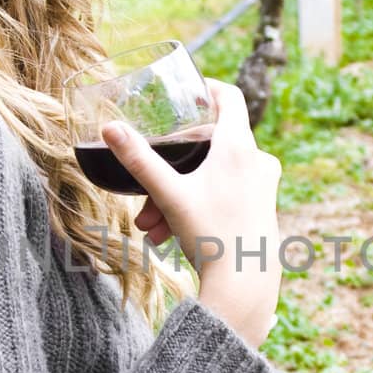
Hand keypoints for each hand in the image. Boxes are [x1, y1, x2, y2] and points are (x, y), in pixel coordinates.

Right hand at [102, 78, 281, 347]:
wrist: (245, 284)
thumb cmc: (212, 235)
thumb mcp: (170, 194)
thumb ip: (139, 160)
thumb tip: (108, 128)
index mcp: (238, 146)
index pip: (229, 96)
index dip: (207, 88)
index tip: (188, 91)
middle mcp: (257, 160)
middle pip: (208, 145)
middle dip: (171, 168)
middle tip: (146, 194)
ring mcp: (263, 184)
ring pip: (211, 175)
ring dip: (177, 195)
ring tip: (151, 225)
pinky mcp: (263, 206)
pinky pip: (224, 194)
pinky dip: (196, 206)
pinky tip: (169, 234)